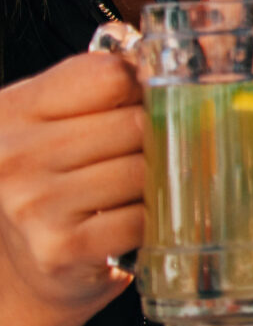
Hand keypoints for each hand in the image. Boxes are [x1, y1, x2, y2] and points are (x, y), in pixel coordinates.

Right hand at [0, 52, 146, 324]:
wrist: (26, 271)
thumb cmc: (50, 185)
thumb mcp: (53, 122)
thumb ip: (96, 87)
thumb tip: (164, 54)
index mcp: (11, 109)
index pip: (107, 74)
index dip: (142, 88)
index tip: (149, 102)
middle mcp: (12, 153)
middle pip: (134, 123)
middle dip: (155, 140)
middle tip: (147, 156)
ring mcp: (32, 202)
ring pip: (143, 170)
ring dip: (157, 182)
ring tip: (134, 191)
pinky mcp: (61, 247)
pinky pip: (141, 218)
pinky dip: (150, 220)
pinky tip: (131, 221)